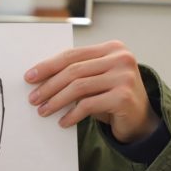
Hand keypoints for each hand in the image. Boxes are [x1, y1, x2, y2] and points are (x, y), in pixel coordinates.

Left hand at [24, 40, 159, 142]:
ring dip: (56, 101)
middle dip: (49, 85)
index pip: (73, 54)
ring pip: (78, 87)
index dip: (48, 65)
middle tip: (33, 98)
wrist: (141, 120)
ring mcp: (124, 77)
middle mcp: (121, 58)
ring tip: (43, 111)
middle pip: (74, 70)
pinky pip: (88, 105)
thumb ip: (77, 72)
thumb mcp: (96, 79)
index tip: (29, 77)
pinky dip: (72, 115)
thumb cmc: (112, 97)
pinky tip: (63, 122)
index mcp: (112, 48)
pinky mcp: (123, 97)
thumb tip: (39, 77)